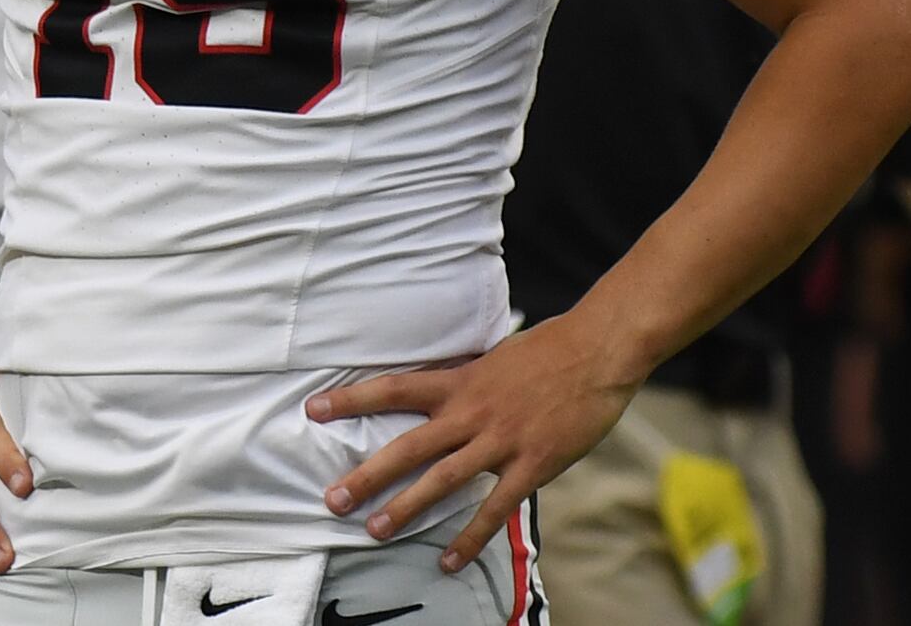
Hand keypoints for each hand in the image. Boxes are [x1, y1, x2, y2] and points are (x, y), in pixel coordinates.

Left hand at [309, 314, 637, 571]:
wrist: (597, 351)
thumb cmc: (549, 350)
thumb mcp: (494, 358)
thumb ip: (465, 380)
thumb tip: (439, 389)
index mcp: (459, 381)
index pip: (394, 388)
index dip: (352, 399)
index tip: (313, 410)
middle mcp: (471, 411)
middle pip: (408, 445)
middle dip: (367, 475)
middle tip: (333, 499)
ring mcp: (500, 440)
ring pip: (443, 479)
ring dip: (407, 507)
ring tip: (375, 531)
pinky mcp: (531, 464)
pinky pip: (494, 508)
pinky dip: (470, 537)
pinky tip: (449, 560)